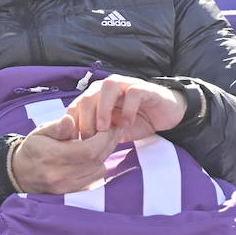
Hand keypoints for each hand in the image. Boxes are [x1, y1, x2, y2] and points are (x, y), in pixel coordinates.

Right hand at [9, 116, 119, 194]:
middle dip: (108, 143)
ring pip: (99, 170)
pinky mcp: (71, 192)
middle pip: (96, 160)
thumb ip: (57, 127)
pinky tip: (93, 157)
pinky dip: (98, 166)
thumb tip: (69, 120)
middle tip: (114, 130)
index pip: (88, 150)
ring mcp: (66, 186)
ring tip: (102, 142)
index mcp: (52, 156)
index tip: (109, 126)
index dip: (104, 138)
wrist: (20, 173)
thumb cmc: (33, 148)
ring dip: (104, 155)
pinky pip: (94, 179)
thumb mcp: (40, 132)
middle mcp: (60, 175)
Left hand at [63, 74, 187, 142]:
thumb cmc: (134, 122)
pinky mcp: (145, 88)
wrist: (164, 115)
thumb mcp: (111, 132)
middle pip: (88, 96)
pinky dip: (128, 109)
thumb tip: (75, 149)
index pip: (76, 106)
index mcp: (96, 96)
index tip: (74, 144)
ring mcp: (126, 85)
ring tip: (104, 129)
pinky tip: (127, 124)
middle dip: (85, 119)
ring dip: (102, 109)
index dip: (72, 125)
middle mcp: (108, 87)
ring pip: (108, 87)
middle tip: (89, 139)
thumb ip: (95, 135)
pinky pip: (133, 93)